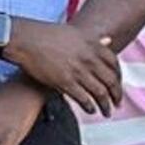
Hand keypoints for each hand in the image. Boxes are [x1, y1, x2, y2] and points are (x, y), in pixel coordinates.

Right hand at [6, 20, 120, 116]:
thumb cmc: (46, 34)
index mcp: (93, 44)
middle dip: (116, 95)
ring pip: (100, 93)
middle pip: (111, 81)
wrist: (25, 39)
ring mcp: (78, 70)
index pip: (115, 64)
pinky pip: (84, 98)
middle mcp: (89, 57)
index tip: (118, 86)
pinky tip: (90, 110)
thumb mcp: (74, 32)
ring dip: (105, 105)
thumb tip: (109, 41)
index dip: (119, 78)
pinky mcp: (65, 81)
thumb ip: (93, 39)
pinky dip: (90, 107)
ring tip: (106, 112)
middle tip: (117, 104)